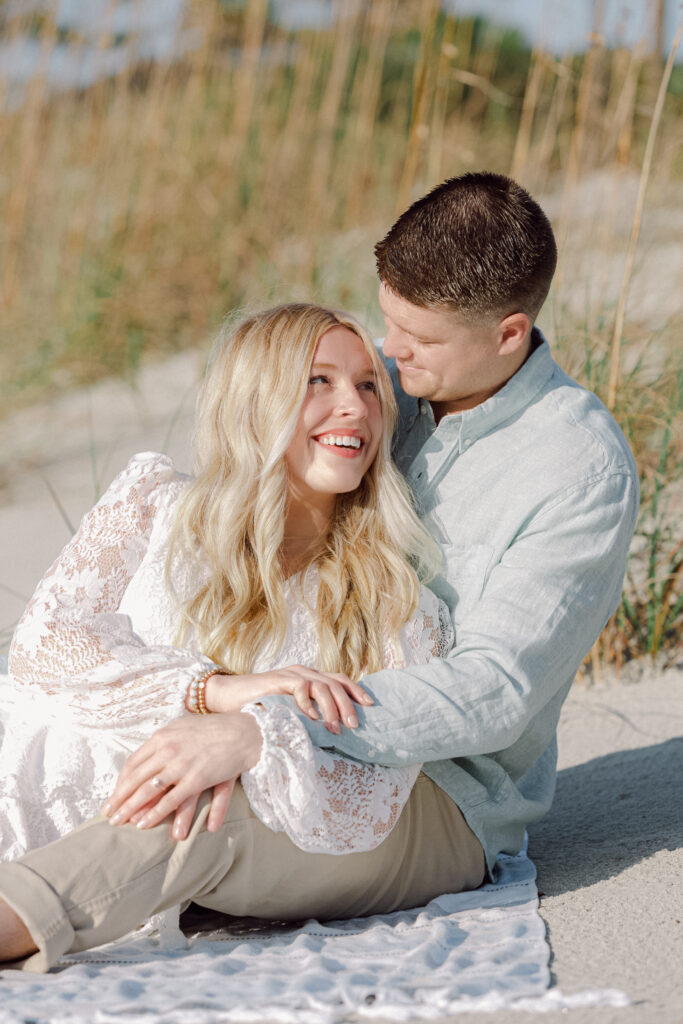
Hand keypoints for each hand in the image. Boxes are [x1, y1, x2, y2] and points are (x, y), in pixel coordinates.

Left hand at [103, 712, 262, 839]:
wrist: (245, 731)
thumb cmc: (215, 729)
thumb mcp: (184, 728)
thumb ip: (166, 740)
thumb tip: (151, 751)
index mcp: (162, 736)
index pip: (133, 763)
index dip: (121, 782)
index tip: (114, 796)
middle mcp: (167, 750)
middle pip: (135, 778)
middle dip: (119, 799)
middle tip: (107, 815)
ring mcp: (181, 765)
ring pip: (148, 791)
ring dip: (130, 809)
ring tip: (119, 823)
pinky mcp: (196, 779)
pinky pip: (170, 800)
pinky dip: (155, 814)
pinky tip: (144, 824)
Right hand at [205, 665, 372, 733]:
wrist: (228, 697)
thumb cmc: (258, 707)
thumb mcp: (289, 711)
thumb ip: (307, 715)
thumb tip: (328, 732)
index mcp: (309, 677)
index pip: (339, 679)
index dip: (356, 691)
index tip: (370, 706)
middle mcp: (303, 672)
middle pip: (336, 683)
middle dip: (348, 704)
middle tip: (354, 725)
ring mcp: (291, 674)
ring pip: (322, 686)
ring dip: (331, 708)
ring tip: (334, 728)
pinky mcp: (279, 680)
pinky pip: (301, 687)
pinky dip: (308, 703)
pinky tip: (311, 718)